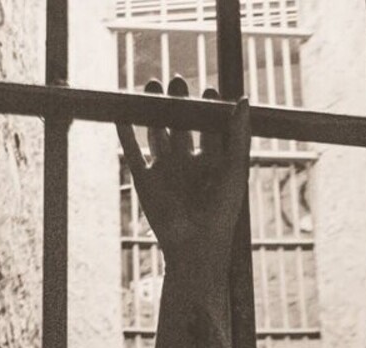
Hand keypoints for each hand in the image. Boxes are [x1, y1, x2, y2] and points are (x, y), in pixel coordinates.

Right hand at [117, 76, 251, 276]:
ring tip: (151, 86)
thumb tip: (242, 99)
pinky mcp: (144, 179)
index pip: (209, 126)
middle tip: (178, 82)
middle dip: (179, 102)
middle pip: (181, 124)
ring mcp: (165, 170)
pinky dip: (125, 132)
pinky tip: (122, 112)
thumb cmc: (221, 213)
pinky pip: (131, 151)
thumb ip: (238, 135)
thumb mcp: (234, 170)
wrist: (194, 247)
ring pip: (156, 131)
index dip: (208, 107)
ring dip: (152, 110)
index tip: (208, 91)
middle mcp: (187, 163)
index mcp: (211, 161)